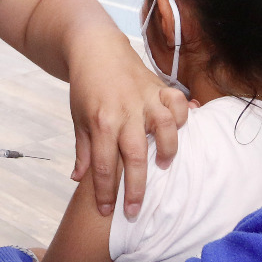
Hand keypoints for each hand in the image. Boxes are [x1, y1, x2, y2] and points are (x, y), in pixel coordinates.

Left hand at [67, 37, 188, 217]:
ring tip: (164, 167)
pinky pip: (178, 102)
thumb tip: (78, 179)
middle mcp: (125, 113)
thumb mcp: (78, 119)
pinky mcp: (158, 87)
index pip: (103, 166)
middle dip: (136, 188)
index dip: (105, 193)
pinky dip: (183, 115)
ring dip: (168, 149)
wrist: (95, 48)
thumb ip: (82, 150)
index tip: (107, 212)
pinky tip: (181, 128)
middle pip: (135, 156)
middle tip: (135, 210)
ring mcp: (144, 99)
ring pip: (165, 127)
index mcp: (100, 123)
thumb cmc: (86, 87)